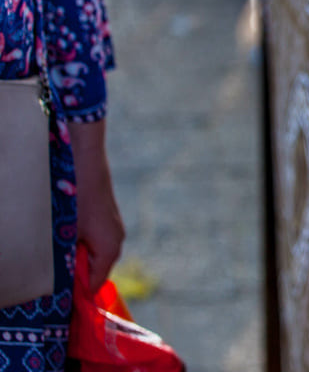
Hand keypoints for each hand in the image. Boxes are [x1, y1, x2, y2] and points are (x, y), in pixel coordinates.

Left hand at [68, 120, 125, 293]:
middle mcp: (116, 240)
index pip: (93, 285)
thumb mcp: (66, 234)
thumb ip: (66, 263)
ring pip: (91, 254)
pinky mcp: (106, 217)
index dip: (75, 293)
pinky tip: (63, 231)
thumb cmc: (75, 195)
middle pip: (93, 270)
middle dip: (73, 272)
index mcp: (110, 249)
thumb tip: (61, 285)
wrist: (84, 155)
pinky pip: (92, 239)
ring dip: (73, 255)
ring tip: (54, 247)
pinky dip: (77, 242)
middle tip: (50, 268)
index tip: (55, 295)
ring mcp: (112, 227)